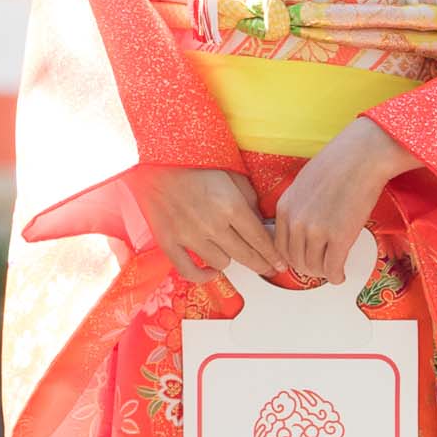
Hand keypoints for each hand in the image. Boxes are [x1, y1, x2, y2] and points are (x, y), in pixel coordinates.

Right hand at [138, 165, 277, 278]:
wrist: (157, 160)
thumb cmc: (194, 163)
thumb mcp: (231, 174)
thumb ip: (249, 198)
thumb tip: (260, 222)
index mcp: (230, 205)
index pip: (260, 240)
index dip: (273, 255)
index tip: (279, 263)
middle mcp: (212, 225)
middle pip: (245, 256)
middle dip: (262, 265)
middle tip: (268, 268)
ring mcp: (189, 236)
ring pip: (221, 263)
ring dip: (231, 260)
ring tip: (231, 252)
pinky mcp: (169, 242)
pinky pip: (188, 271)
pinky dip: (202, 276)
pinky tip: (211, 271)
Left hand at [269, 117, 406, 283]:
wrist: (362, 156)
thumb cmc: (338, 163)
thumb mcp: (304, 183)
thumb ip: (298, 206)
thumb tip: (301, 227)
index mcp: (285, 207)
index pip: (279, 246)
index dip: (292, 257)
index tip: (301, 260)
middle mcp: (296, 221)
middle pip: (295, 260)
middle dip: (307, 267)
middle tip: (318, 267)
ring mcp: (317, 231)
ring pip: (313, 267)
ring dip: (322, 272)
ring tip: (331, 269)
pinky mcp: (340, 237)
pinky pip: (332, 268)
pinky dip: (336, 276)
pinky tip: (340, 275)